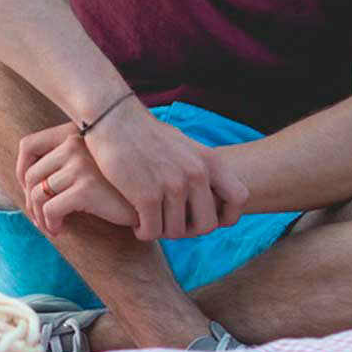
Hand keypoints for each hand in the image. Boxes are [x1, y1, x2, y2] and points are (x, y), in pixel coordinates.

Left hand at [16, 123, 137, 234]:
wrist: (154, 197)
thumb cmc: (120, 184)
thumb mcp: (91, 163)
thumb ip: (65, 161)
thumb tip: (26, 183)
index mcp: (73, 133)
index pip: (28, 145)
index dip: (21, 172)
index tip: (30, 191)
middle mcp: (74, 144)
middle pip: (31, 176)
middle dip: (31, 202)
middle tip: (41, 218)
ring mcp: (80, 165)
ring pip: (38, 195)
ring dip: (40, 217)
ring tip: (50, 227)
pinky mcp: (86, 188)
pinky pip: (51, 210)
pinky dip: (50, 223)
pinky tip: (60, 230)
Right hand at [81, 99, 247, 240]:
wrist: (113, 119)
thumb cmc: (145, 133)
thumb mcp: (184, 146)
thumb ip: (199, 168)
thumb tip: (207, 191)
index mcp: (210, 161)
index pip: (239, 198)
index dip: (225, 217)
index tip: (204, 218)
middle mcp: (196, 174)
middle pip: (206, 225)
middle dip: (188, 231)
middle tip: (170, 224)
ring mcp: (172, 185)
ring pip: (176, 232)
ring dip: (162, 232)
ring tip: (150, 223)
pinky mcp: (146, 195)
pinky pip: (152, 231)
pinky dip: (143, 232)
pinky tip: (136, 224)